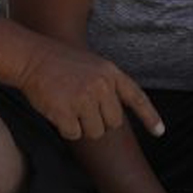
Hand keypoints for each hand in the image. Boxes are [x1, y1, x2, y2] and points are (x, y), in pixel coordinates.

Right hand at [15, 37, 164, 140]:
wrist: (32, 58)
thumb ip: (108, 86)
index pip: (136, 98)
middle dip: (99, 121)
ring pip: (94, 132)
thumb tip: (115, 118)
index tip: (160, 132)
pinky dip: (66, 129)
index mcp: (111, 73)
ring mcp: (84, 99)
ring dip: (82, 126)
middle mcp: (101, 86)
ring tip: (68, 105)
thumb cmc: (60, 63)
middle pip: (113, 123)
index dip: (150, 117)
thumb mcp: (93, 66)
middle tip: (81, 107)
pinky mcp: (66, 111)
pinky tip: (58, 111)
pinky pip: (74, 134)